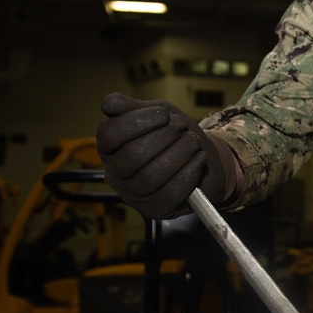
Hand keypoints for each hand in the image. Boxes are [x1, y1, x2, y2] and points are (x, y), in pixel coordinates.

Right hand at [96, 93, 235, 218]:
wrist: (203, 159)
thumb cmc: (175, 135)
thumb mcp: (156, 114)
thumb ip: (132, 107)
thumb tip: (109, 103)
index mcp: (110, 148)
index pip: (109, 135)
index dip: (137, 121)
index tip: (164, 115)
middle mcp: (116, 174)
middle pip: (132, 156)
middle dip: (164, 137)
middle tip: (182, 128)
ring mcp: (134, 194)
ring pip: (151, 176)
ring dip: (179, 154)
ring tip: (193, 142)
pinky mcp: (155, 209)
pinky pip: (170, 193)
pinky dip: (189, 173)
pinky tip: (198, 160)